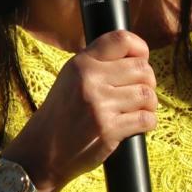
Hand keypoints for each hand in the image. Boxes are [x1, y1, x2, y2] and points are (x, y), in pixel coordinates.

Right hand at [3, 29, 157, 191]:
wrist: (42, 151)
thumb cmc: (62, 115)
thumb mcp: (71, 79)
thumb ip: (98, 64)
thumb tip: (138, 56)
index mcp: (81, 63)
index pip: (121, 40)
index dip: (140, 48)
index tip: (142, 59)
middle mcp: (90, 80)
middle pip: (143, 69)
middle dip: (148, 82)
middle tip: (138, 93)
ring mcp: (99, 105)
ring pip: (147, 95)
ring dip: (149, 105)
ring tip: (137, 110)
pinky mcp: (108, 129)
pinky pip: (146, 119)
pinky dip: (147, 123)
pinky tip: (136, 125)